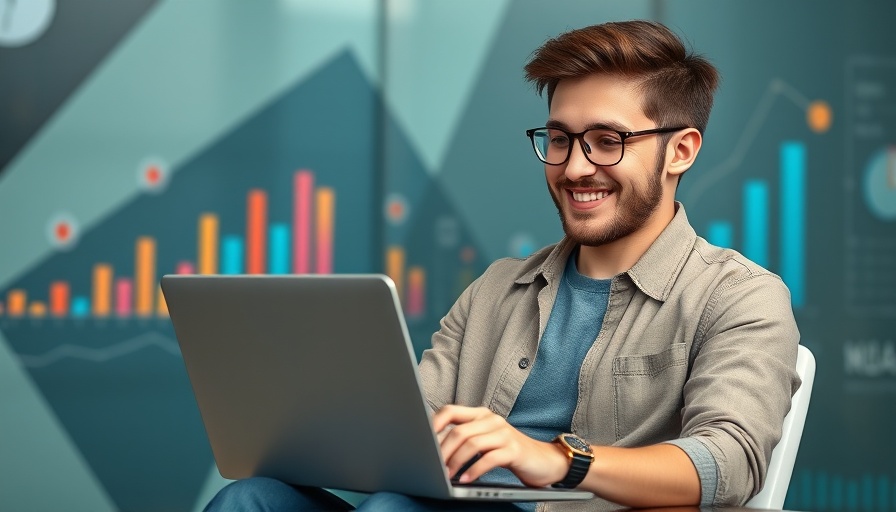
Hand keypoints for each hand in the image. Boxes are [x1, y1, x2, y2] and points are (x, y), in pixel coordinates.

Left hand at [432, 405, 568, 486]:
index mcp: (481, 415)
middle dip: (442, 450)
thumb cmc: (509, 452)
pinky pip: (489, 458)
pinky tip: (466, 479)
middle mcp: (491, 420)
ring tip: (446, 476)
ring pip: (472, 443)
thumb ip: (465, 439)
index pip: (451, 410)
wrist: (545, 460)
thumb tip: (434, 450)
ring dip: (455, 461)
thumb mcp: (485, 441)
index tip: (420, 439)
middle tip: (432, 467)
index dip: (434, 423)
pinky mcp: (514, 450)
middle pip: (459, 431)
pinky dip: (474, 470)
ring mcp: (504, 433)